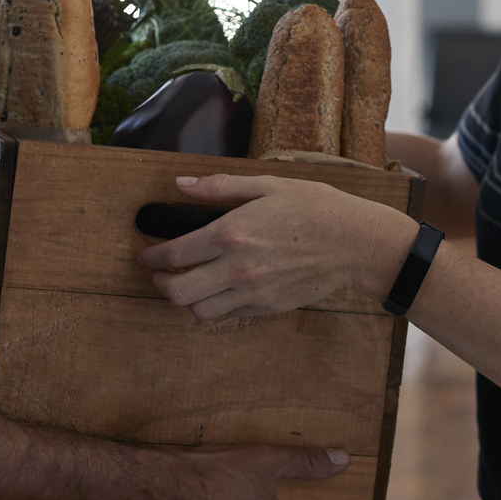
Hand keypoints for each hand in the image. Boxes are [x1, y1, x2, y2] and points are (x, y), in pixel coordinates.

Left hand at [137, 174, 418, 319]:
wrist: (355, 243)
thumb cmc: (315, 207)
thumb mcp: (267, 185)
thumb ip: (220, 187)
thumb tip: (181, 185)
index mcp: (230, 233)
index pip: (173, 254)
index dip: (151, 257)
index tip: (145, 255)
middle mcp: (236, 269)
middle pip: (178, 292)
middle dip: (161, 283)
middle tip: (160, 273)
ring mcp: (252, 293)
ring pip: (199, 310)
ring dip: (186, 298)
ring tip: (188, 283)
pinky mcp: (267, 307)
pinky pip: (229, 314)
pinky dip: (216, 305)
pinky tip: (221, 288)